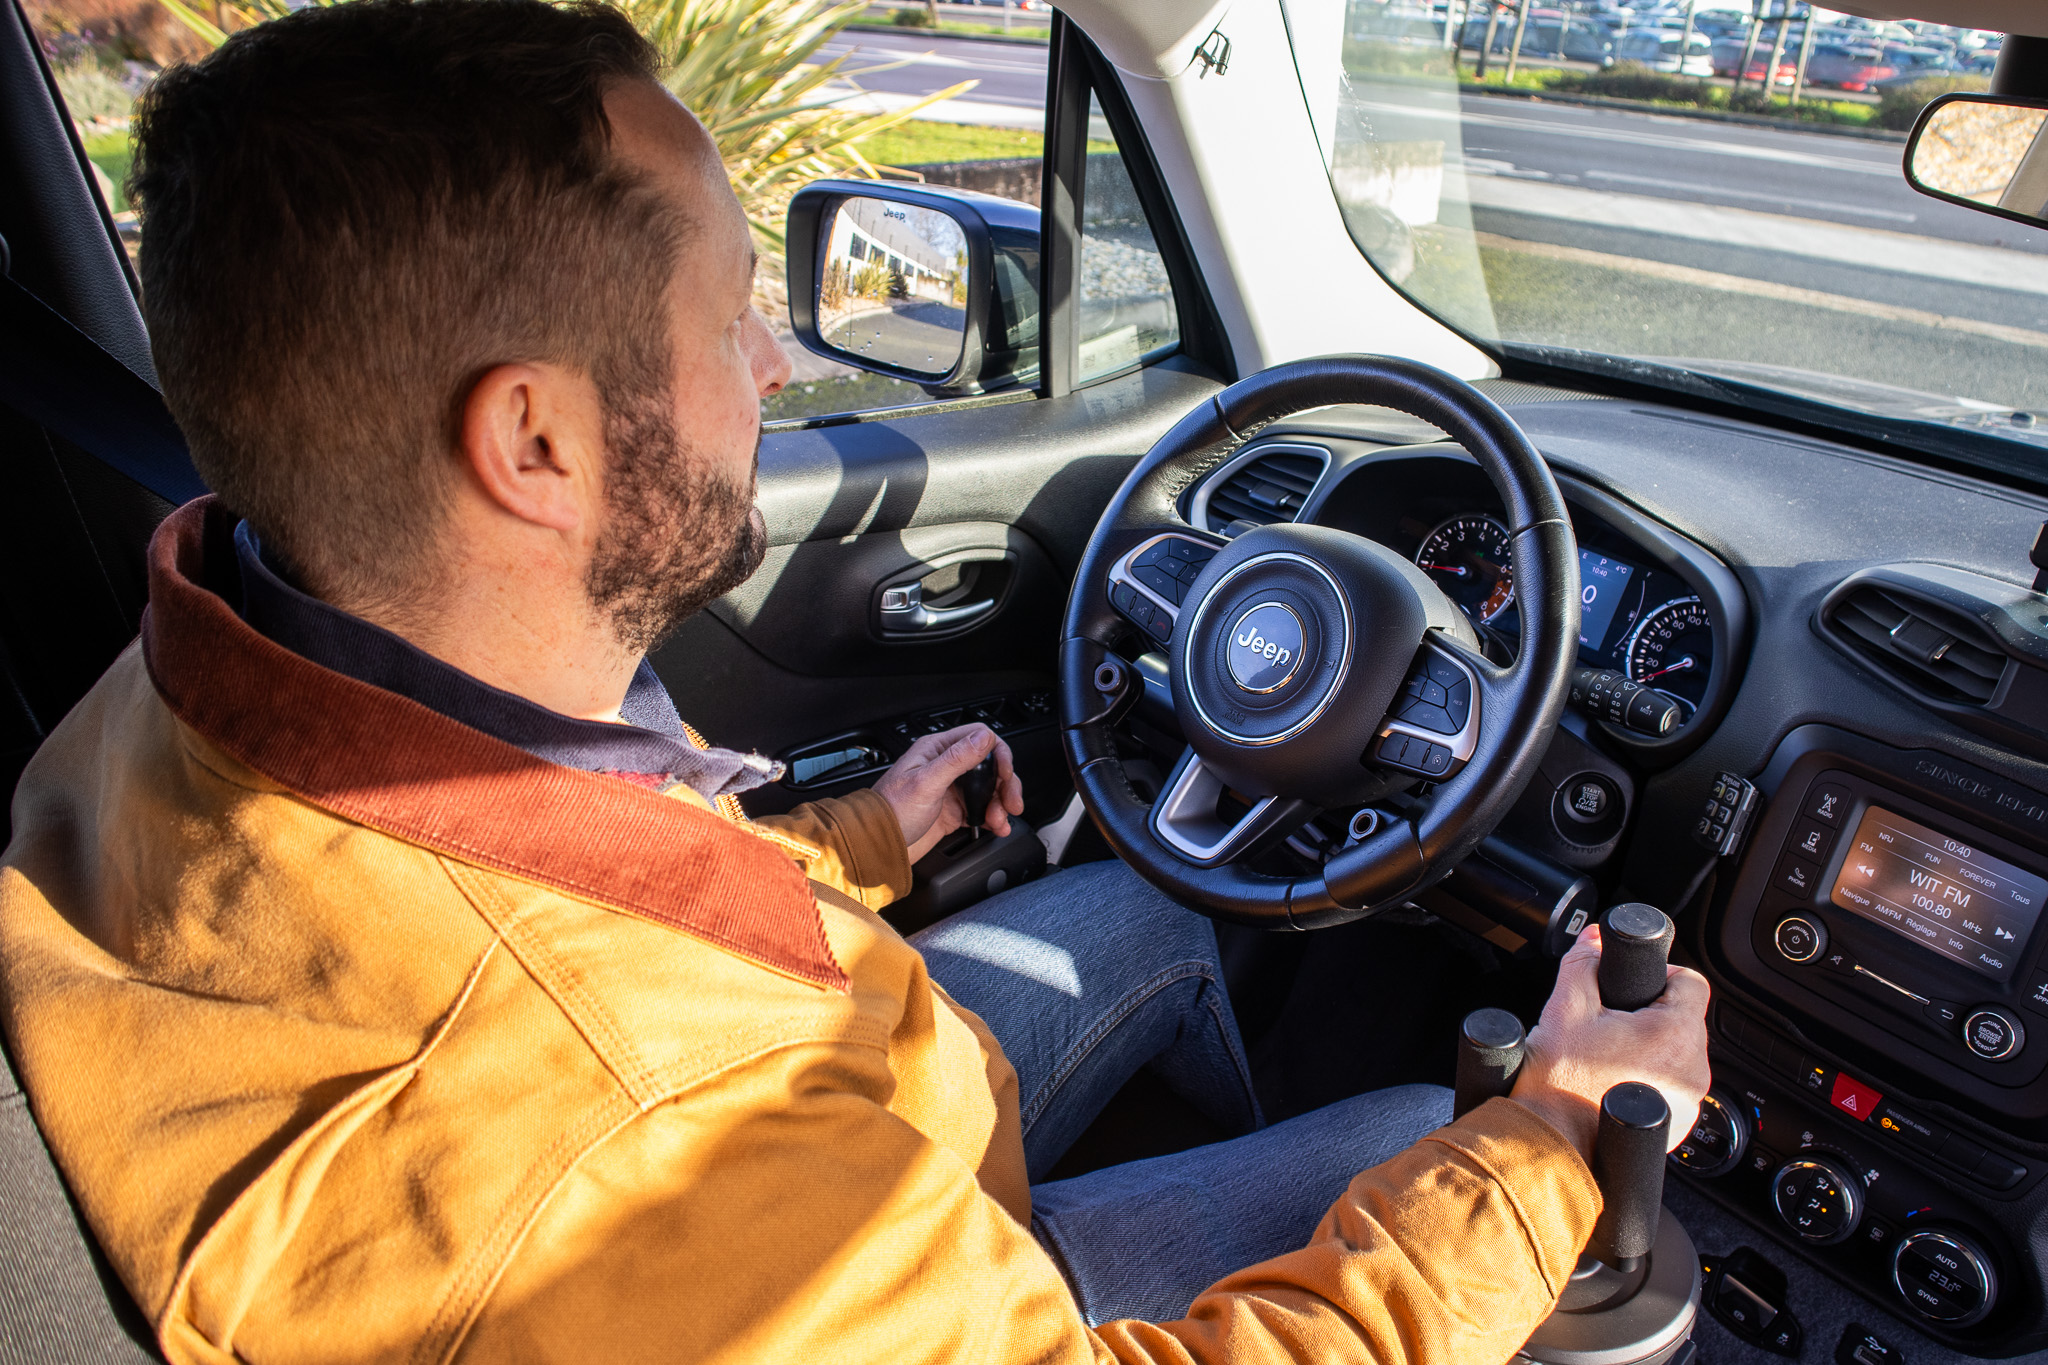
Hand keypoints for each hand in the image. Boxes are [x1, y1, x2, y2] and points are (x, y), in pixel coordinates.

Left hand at [871, 724, 1025, 862]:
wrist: (879, 845)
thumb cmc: (891, 811)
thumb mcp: (926, 782)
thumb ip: (956, 759)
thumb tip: (983, 737)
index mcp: (937, 750)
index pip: (978, 737)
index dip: (998, 753)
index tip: (1005, 772)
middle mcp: (946, 766)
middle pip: (989, 765)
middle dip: (1005, 783)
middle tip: (1011, 801)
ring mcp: (951, 789)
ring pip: (989, 789)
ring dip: (1001, 803)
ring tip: (1001, 819)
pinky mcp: (954, 811)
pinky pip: (982, 810)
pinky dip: (993, 817)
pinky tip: (997, 826)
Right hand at [1509, 923, 1710, 1162]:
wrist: (1551, 1146)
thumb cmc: (1559, 1086)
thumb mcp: (1564, 1009)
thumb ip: (1583, 963)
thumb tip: (1595, 939)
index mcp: (1674, 1035)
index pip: (1690, 982)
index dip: (1659, 974)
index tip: (1629, 986)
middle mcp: (1693, 1070)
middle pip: (1683, 1019)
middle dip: (1648, 1013)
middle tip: (1608, 1022)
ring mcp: (1688, 1102)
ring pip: (1677, 1054)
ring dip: (1649, 1048)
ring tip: (1607, 1055)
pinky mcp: (1678, 1126)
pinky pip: (1672, 1087)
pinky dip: (1649, 1079)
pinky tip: (1613, 1082)